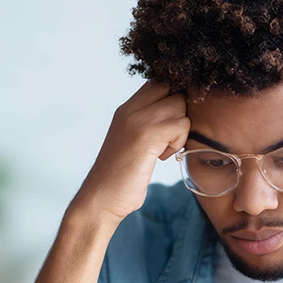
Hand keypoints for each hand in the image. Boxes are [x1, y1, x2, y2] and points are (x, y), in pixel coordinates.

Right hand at [73, 80, 190, 224]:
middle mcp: (130, 109)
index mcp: (126, 109)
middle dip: (180, 114)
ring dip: (179, 130)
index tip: (170, 127)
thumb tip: (178, 115)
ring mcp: (137, 120)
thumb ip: (149, 124)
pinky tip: (161, 157)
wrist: (100, 200)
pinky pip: (181, 124)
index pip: (159, 82)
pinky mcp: (147, 135)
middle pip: (173, 89)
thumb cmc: (120, 178)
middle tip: (167, 139)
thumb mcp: (133, 143)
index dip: (173, 100)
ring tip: (162, 150)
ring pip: (180, 105)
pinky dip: (178, 142)